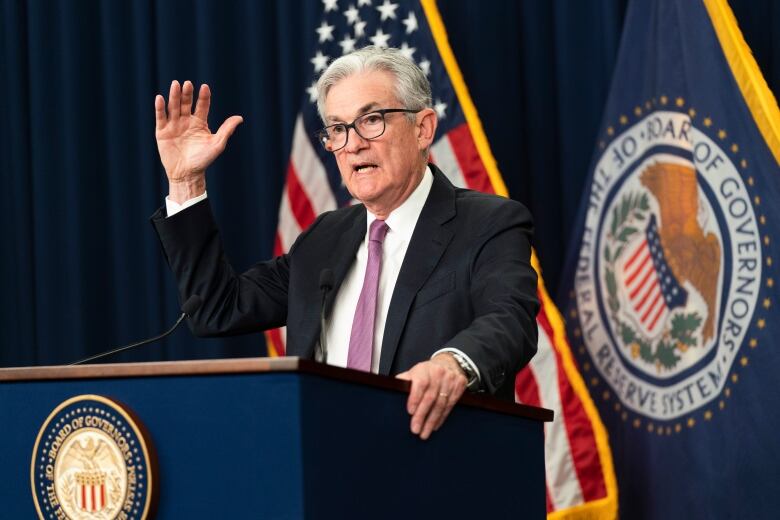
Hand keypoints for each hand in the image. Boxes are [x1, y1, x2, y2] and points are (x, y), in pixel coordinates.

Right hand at [154, 80, 243, 201]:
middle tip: (188, 83)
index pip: (202, 106)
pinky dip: (160, 108)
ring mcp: (174, 125)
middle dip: (187, 94)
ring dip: (174, 96)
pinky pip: (161, 117)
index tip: (205, 87)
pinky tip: (160, 98)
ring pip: (174, 107)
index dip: (203, 97)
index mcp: (200, 123)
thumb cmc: (203, 160)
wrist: (187, 174)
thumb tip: (240, 118)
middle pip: (186, 104)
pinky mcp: (162, 131)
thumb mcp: (217, 144)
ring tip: (175, 85)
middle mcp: (186, 121)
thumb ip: (227, 130)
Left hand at [396, 353, 467, 439]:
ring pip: (441, 403)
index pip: (420, 384)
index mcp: (424, 369)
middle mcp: (438, 373)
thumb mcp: (413, 373)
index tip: (410, 411)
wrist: (447, 363)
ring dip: (432, 420)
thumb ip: (403, 381)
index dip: (415, 398)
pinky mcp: (459, 385)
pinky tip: (435, 425)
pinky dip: (442, 417)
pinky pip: (450, 405)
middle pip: (430, 397)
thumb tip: (390, 390)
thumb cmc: (426, 372)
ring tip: (424, 432)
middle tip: (415, 429)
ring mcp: (450, 379)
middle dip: (422, 415)